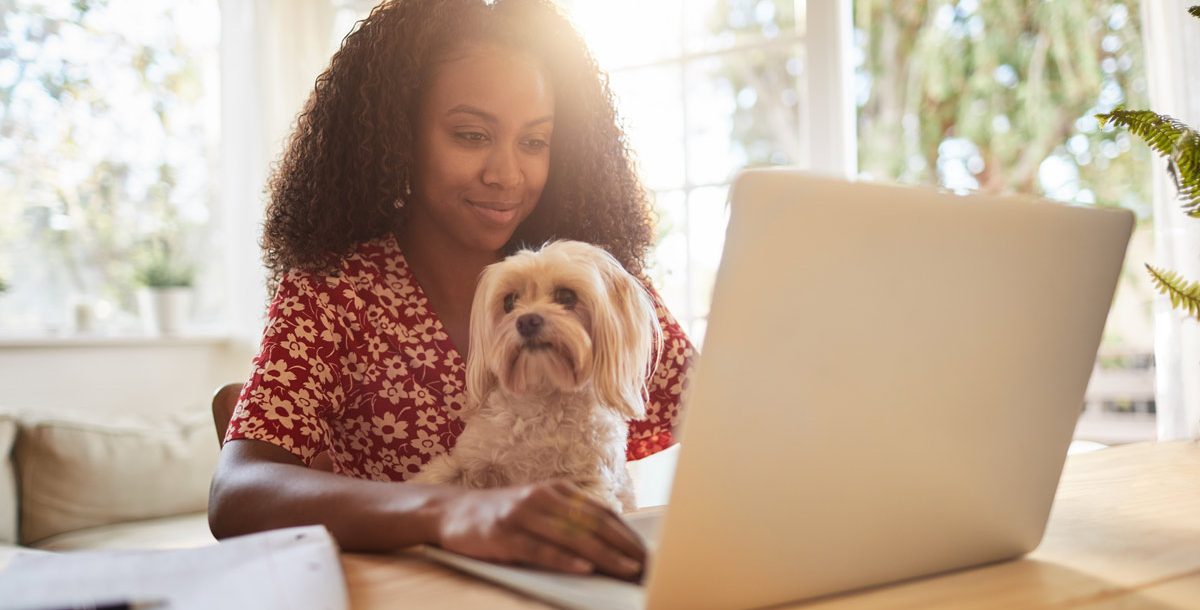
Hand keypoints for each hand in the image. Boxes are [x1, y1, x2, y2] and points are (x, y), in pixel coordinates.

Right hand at [433, 479, 646, 579]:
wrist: (451, 512)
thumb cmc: (503, 517)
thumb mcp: (539, 510)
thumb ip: (568, 520)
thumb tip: (611, 544)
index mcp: (557, 490)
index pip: (602, 512)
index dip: (627, 534)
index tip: (647, 554)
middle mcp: (543, 496)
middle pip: (593, 522)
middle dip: (623, 546)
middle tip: (646, 567)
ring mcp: (523, 513)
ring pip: (571, 536)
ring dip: (604, 555)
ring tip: (626, 570)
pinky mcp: (504, 533)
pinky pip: (540, 549)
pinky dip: (564, 559)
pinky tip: (584, 568)